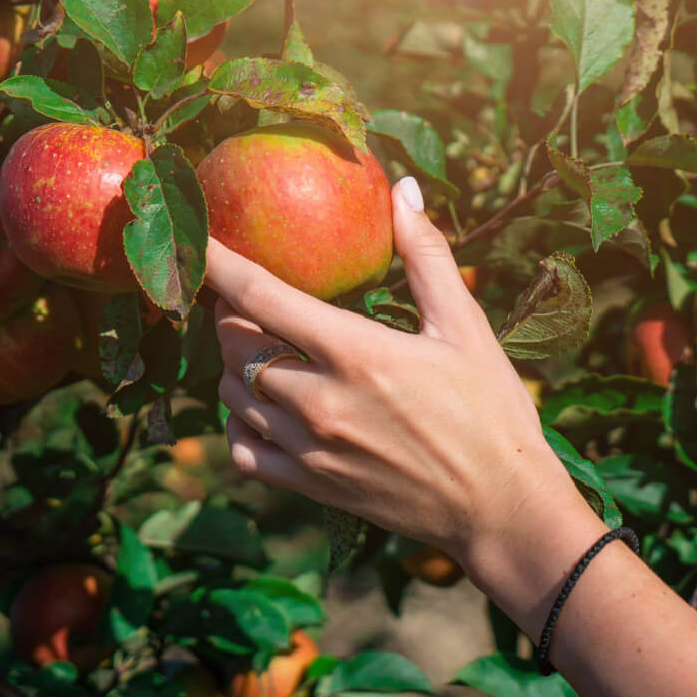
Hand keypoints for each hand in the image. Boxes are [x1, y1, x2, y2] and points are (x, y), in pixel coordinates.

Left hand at [207, 177, 583, 570]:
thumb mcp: (465, 326)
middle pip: (236, 344)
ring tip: (258, 346)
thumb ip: (427, 256)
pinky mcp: (311, 486)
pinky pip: (243, 452)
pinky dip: (238, 424)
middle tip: (251, 298)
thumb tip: (404, 191)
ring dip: (234, 362)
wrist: (499, 505)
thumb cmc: (491, 410)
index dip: (220, 262)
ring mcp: (310, 449)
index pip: (261, 296)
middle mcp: (320, 402)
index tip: (197, 239)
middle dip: (232, 311)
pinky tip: (258, 409)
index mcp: (356, 353)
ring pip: (234, 394)